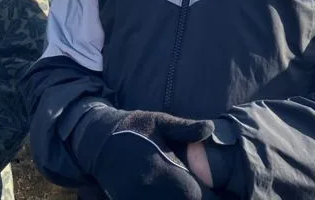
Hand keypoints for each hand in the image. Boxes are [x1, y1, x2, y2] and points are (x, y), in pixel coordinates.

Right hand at [90, 110, 214, 199]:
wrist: (98, 141)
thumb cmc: (133, 128)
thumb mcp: (159, 121)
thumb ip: (185, 128)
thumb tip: (210, 128)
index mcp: (162, 169)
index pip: (194, 194)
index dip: (209, 196)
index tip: (216, 191)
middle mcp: (149, 189)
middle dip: (195, 198)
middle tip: (209, 193)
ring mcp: (137, 199)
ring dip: (180, 199)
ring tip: (190, 193)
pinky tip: (171, 194)